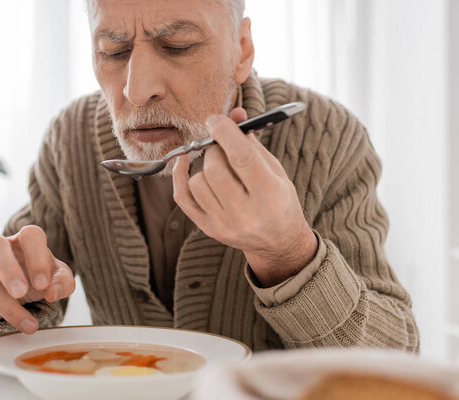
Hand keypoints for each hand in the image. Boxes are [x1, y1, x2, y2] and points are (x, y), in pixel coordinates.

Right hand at [0, 225, 75, 343]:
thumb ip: (63, 281)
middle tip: (21, 292)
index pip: (30, 236)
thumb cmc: (37, 275)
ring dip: (6, 307)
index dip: (37, 258)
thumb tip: (53, 293)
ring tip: (29, 327)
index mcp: (24, 240)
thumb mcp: (56, 276)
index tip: (43, 284)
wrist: (15, 286)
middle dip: (8, 270)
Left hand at [173, 108, 317, 286]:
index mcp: (270, 195)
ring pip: (197, 182)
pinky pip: (182, 198)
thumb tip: (234, 114)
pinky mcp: (208, 228)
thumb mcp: (274, 170)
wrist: (278, 242)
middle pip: (215, 169)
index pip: (242, 157)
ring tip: (219, 166)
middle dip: (215, 149)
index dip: (225, 133)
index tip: (216, 120)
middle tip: (221, 147)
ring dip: (204, 166)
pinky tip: (185, 163)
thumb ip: (251, 143)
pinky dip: (180, 176)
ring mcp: (224, 224)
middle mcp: (246, 213)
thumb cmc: (279, 200)